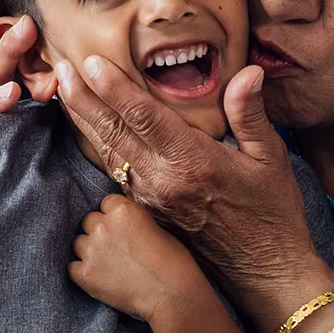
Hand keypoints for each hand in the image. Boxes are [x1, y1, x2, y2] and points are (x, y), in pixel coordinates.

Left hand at [52, 56, 332, 320]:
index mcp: (192, 162)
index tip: (90, 61)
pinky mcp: (148, 211)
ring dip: (84, 121)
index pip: (143, 116)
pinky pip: (115, 172)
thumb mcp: (270, 159)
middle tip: (61, 68)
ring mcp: (151, 199)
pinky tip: (88, 128)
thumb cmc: (273, 212)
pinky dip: (98, 146)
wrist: (264, 271)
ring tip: (65, 90)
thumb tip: (248, 71)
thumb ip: (250, 113)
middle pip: (113, 133)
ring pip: (108, 153)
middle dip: (83, 99)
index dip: (114, 87)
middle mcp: (163, 181)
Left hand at [69, 195, 208, 322]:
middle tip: (115, 248)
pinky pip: (73, 267)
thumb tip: (121, 225)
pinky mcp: (85, 274)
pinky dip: (83, 272)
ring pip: (78, 243)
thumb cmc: (173, 262)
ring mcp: (91, 250)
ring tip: (109, 265)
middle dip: (99, 232)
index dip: (113, 217)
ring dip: (89, 251)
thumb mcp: (156, 228)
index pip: (105, 203)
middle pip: (89, 221)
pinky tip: (101, 279)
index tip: (122, 229)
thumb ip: (132, 222)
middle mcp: (103, 225)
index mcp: (123, 210)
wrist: (172, 296)